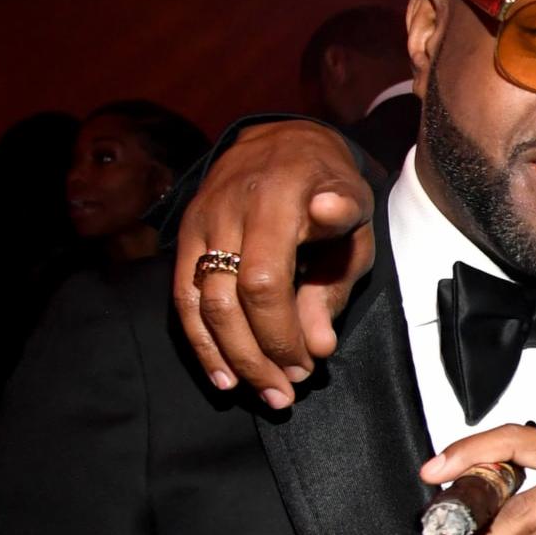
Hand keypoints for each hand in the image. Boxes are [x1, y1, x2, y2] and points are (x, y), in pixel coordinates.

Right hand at [172, 120, 374, 406]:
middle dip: (256, 356)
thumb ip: (336, 281)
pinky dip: (199, 341)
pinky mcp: (183, 235)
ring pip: (199, 304)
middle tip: (285, 393)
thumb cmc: (330, 187)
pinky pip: (180, 297)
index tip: (307, 366)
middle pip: (227, 300)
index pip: (266, 282)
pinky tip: (221, 375)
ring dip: (228, 357)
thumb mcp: (355, 223)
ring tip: (260, 393)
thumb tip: (320, 346)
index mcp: (281, 200)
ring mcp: (201, 221)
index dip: (282, 333)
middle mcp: (230, 209)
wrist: (284, 141)